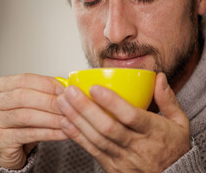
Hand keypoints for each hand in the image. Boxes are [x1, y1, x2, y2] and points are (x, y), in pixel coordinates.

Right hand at [0, 73, 67, 169]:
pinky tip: (63, 132)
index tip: (64, 89)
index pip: (24, 79)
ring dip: (51, 117)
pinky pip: (29, 134)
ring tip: (69, 119)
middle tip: (69, 104)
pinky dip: (49, 133)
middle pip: (23, 97)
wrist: (1, 148)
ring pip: (26, 116)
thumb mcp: (25, 103)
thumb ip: (40, 93)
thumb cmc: (16, 122)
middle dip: (49, 100)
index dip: (46, 83)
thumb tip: (66, 87)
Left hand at [56, 72, 189, 172]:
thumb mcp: (179, 124)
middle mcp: (136, 147)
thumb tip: (159, 77)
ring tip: (62, 102)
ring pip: (95, 139)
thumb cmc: (172, 148)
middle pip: (107, 127)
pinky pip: (91, 150)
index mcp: (153, 132)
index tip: (94, 87)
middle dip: (85, 108)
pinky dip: (76, 135)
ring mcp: (122, 159)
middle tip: (70, 91)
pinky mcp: (111, 167)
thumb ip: (168, 100)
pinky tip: (64, 121)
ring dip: (76, 119)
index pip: (131, 116)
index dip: (111, 102)